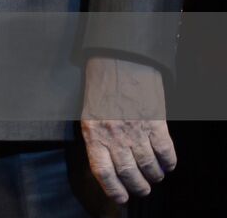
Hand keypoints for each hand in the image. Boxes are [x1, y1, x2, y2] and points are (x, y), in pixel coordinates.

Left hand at [80, 55, 175, 202]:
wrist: (119, 60)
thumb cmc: (101, 88)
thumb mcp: (89, 114)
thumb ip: (97, 139)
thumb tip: (107, 165)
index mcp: (92, 133)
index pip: (102, 172)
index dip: (113, 190)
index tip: (121, 197)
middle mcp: (114, 134)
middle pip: (128, 173)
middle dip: (137, 187)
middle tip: (142, 189)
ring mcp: (136, 129)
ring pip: (149, 166)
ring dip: (154, 176)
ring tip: (154, 176)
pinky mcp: (155, 122)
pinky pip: (166, 151)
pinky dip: (169, 162)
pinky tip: (167, 163)